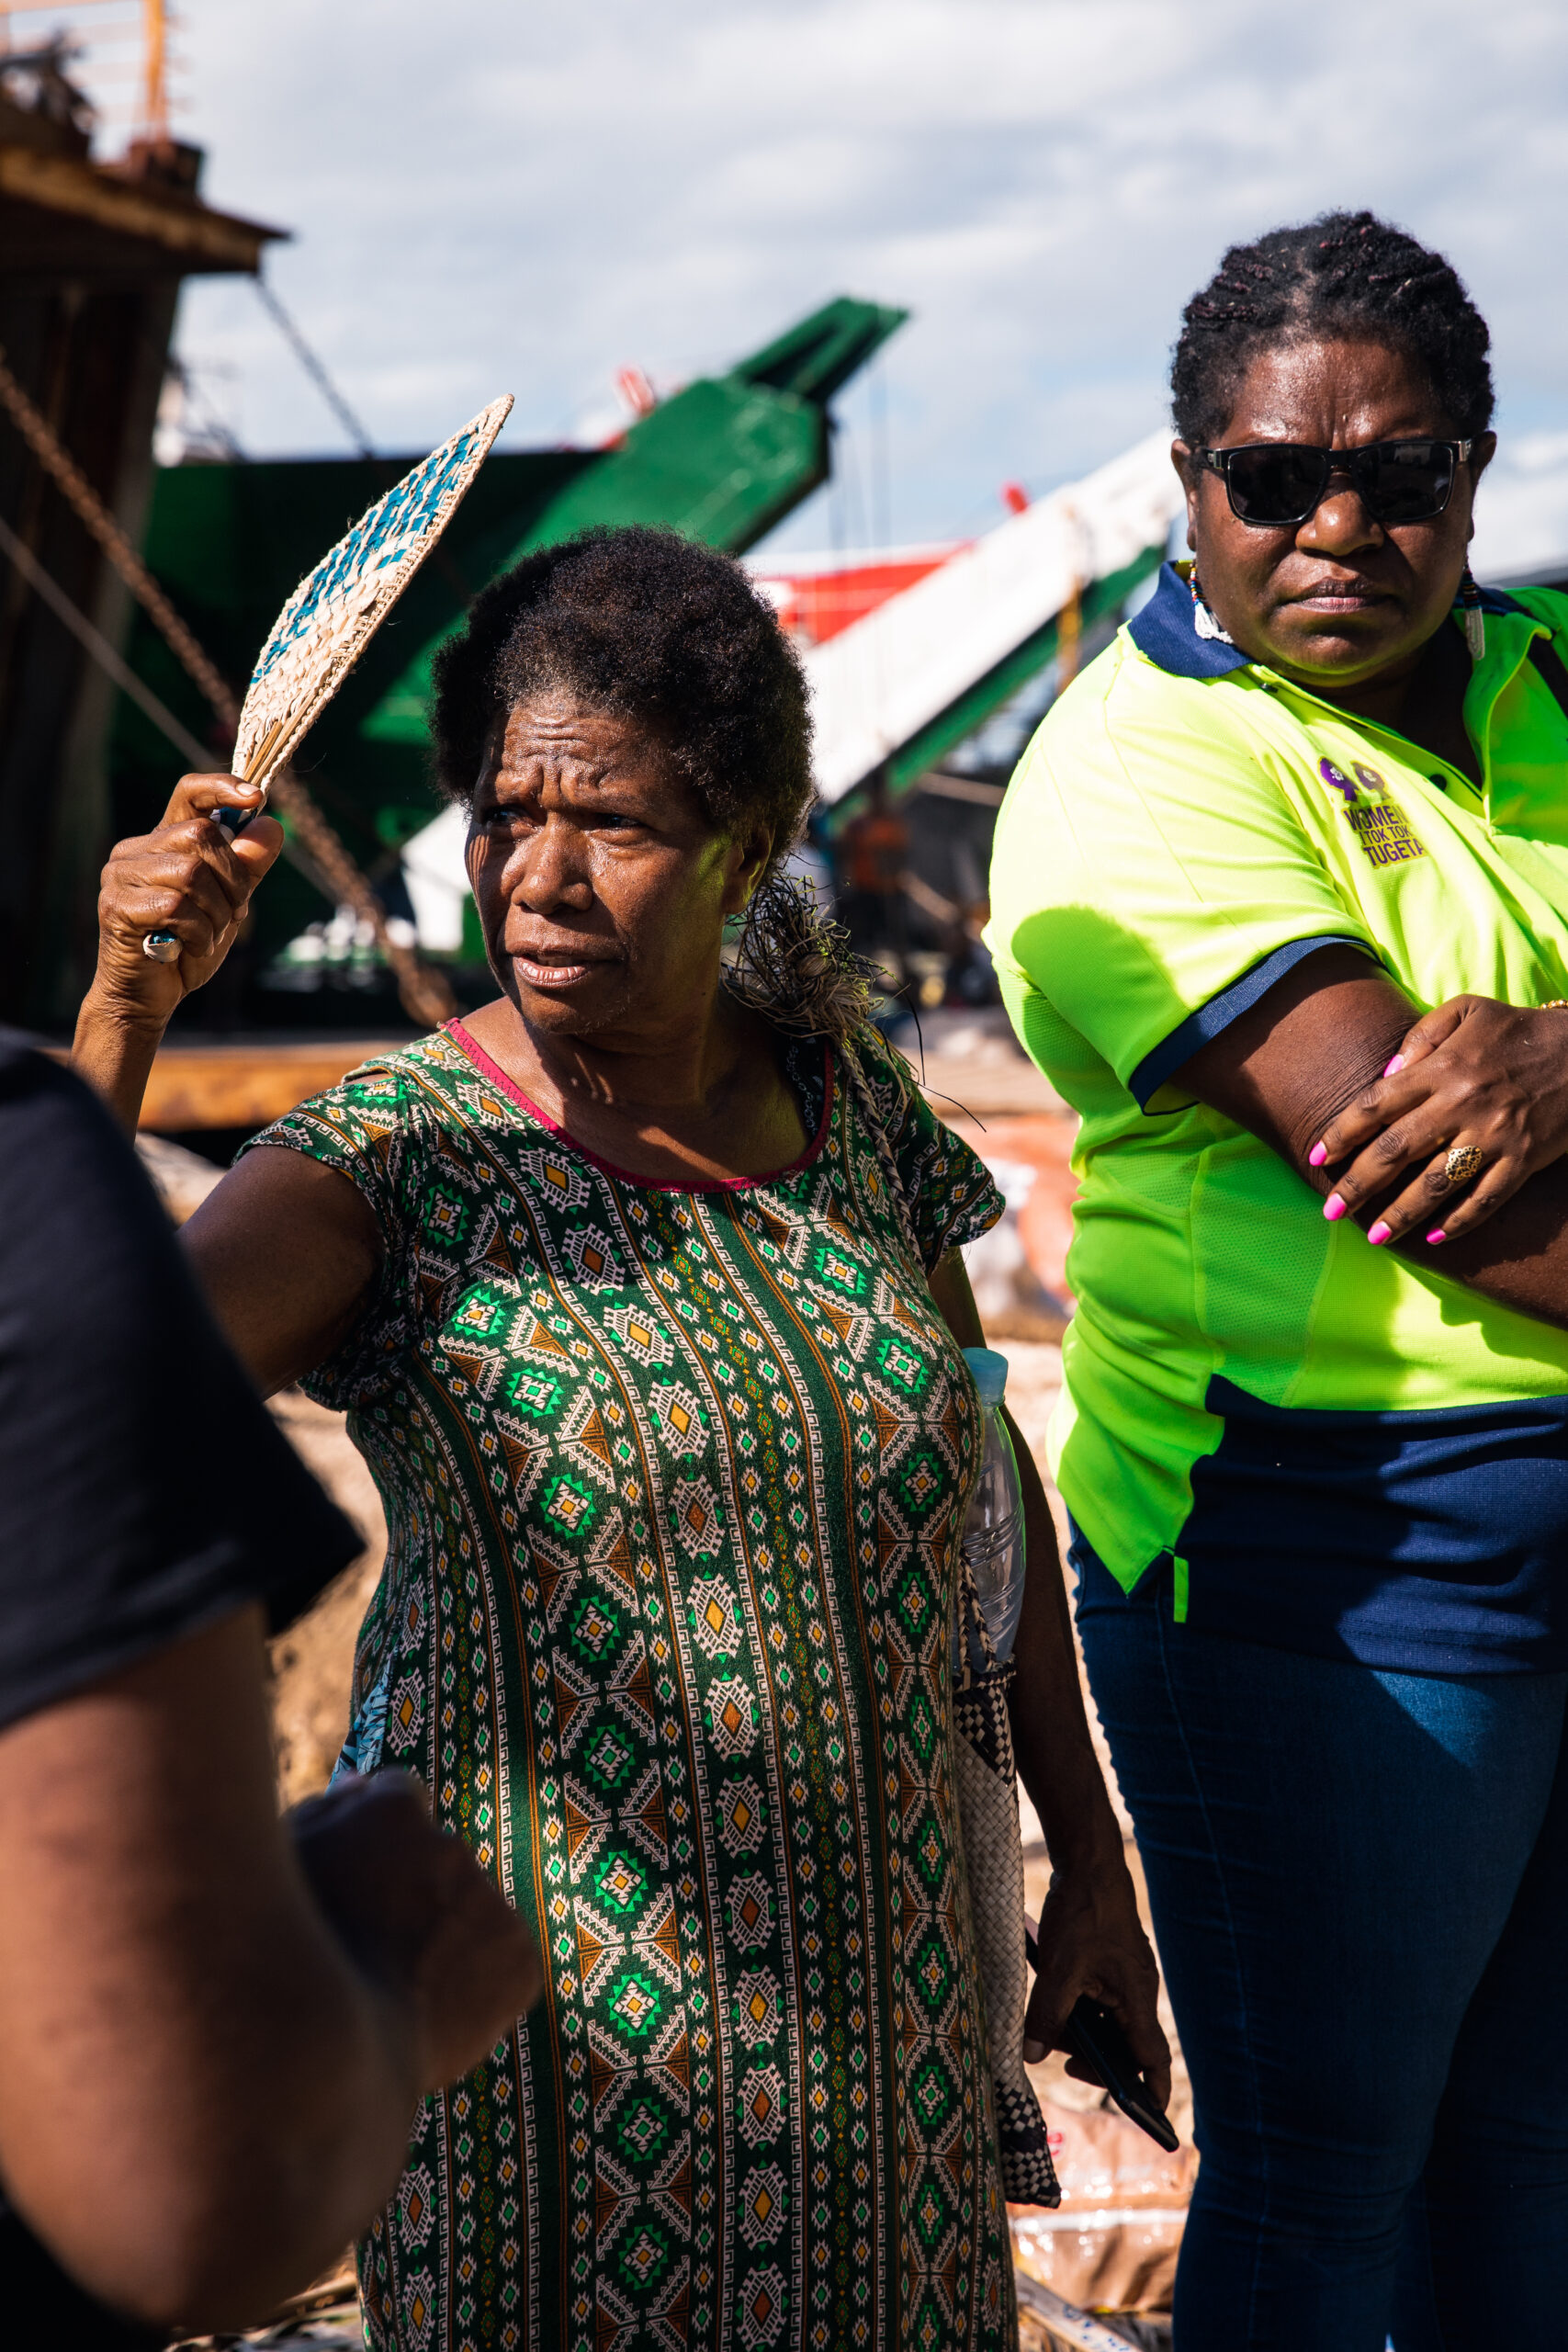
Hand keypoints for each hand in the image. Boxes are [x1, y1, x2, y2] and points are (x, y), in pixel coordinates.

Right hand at [87, 773, 284, 1033]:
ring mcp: (121, 876)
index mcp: (163, 841)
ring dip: (216, 912)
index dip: (223, 787)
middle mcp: (136, 850)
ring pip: (191, 872)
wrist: (149, 997)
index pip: (188, 793)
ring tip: (208, 936)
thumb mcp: (230, 905)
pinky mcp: (117, 906)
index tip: (256, 798)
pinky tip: (191, 947)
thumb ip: (249, 867)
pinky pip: (175, 905)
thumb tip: (271, 825)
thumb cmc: (187, 948)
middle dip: (232, 880)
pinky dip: (198, 932)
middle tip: (232, 915)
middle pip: (201, 835)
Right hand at [288, 1772, 543, 2092]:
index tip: (359, 1889)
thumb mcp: (279, 1870)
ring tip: (392, 1994)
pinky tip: (429, 2014)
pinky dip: (475, 1987)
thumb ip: (321, 1814)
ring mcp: (489, 1903)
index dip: (374, 1848)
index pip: (394, 1803)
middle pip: (434, 1863)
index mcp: (390, 1809)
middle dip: (411, 1897)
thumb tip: (361, 1784)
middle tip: (369, 1953)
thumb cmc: (277, 1960)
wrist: (317, 2061)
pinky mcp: (520, 1960)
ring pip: (468, 1916)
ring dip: (443, 1942)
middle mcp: (451, 1843)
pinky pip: (501, 1964)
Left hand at [1023, 1846, 1170, 2111]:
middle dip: (1096, 2059)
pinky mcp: (1111, 1963)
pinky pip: (1099, 1998)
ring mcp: (1125, 1976)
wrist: (1089, 1862)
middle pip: (1125, 2043)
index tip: (1151, 2119)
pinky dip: (1078, 2007)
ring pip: (1107, 2020)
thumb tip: (1032, 2055)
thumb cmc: (1083, 1913)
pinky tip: (1053, 1999)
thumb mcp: (1059, 1969)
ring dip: (1081, 2030)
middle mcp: (1137, 1991)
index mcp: (1136, 1998)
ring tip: (1049, 2026)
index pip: (1151, 2057)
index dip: (1150, 2091)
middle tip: (1067, 2063)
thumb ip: (1046, 2015)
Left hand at [1307, 995, 1567, 1247]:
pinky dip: (1459, 1222)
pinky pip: (1486, 1199)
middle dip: (1357, 1185)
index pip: (1375, 1105)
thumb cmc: (1518, 1029)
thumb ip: (1419, 1038)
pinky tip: (1433, 1239)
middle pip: (1395, 1151)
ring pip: (1436, 1184)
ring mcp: (1494, 1135)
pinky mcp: (1524, 1159)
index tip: (1316, 1159)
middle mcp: (1462, 1104)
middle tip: (1330, 1211)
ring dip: (1400, 1214)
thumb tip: (1382, 1077)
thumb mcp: (1467, 1011)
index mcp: (1442, 1068)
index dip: (1341, 1135)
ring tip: (1373, 1236)